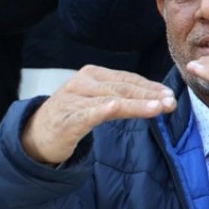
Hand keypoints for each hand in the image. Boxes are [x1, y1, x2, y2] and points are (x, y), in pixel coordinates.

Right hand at [21, 66, 176, 164]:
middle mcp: (81, 83)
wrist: (37, 134)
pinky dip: (100, 110)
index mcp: (91, 74)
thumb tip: (158, 99)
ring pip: (110, 100)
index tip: (170, 96)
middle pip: (122, 88)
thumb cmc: (72, 115)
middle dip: (149, 96)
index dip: (150, 86)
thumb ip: (121, 97)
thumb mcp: (97, 100)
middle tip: (171, 103)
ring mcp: (72, 100)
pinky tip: (114, 107)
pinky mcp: (65, 120)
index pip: (126, 78)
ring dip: (136, 104)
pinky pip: (86, 114)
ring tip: (157, 108)